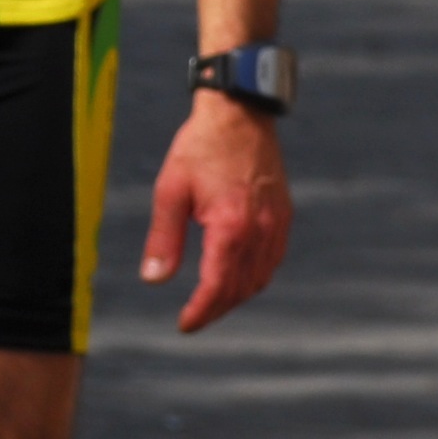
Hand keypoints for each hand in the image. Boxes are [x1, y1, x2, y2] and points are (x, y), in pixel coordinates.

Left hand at [141, 91, 291, 331]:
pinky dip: (254, 276)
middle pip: (240, 289)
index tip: (184, 325)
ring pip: (260, 278)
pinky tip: (235, 276)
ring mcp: (277, 224)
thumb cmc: (200, 147)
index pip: (217, 286)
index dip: (200, 312)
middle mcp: (260, 231)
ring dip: (236, 296)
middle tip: (193, 317)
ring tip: (210, 301)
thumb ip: (163, 238)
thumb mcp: (170, 190)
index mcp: (231, 227)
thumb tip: (154, 280)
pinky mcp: (283, 216)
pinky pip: (272, 260)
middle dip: (216, 309)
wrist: (240, 114)